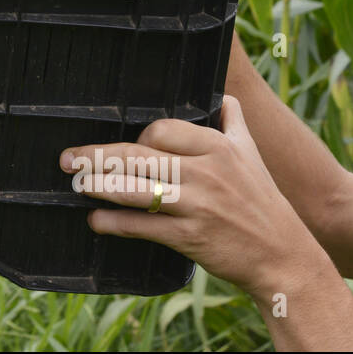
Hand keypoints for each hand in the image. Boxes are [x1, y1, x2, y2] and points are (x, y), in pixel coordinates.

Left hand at [60, 96, 329, 301]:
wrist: (285, 257)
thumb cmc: (264, 203)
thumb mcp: (253, 156)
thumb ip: (234, 123)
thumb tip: (225, 97)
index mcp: (218, 147)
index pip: (161, 130)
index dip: (136, 137)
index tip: (122, 147)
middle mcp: (206, 172)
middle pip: (138, 156)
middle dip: (97, 156)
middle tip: (67, 158)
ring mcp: (197, 205)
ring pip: (134, 189)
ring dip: (98, 186)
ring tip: (76, 183)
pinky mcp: (191, 237)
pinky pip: (142, 226)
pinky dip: (114, 224)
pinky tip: (96, 221)